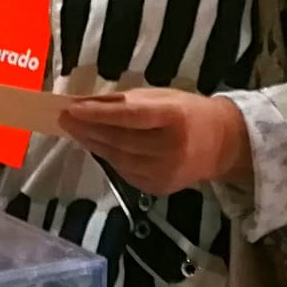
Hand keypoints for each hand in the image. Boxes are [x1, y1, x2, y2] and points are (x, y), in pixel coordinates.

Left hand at [58, 89, 250, 195]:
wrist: (221, 145)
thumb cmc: (187, 113)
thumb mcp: (161, 97)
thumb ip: (127, 101)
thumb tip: (87, 104)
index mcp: (175, 118)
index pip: (130, 116)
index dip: (99, 114)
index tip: (72, 108)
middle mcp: (171, 148)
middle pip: (119, 140)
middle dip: (87, 129)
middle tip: (64, 118)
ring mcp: (165, 172)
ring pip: (117, 159)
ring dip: (93, 144)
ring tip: (75, 130)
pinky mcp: (159, 188)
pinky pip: (124, 172)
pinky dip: (109, 157)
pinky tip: (98, 145)